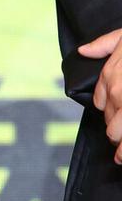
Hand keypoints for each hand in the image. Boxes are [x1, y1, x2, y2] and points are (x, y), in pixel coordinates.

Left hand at [78, 27, 121, 163]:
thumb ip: (102, 45)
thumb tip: (82, 51)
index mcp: (110, 76)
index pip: (101, 103)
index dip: (108, 112)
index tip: (114, 116)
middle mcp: (118, 94)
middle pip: (111, 124)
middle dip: (116, 132)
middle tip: (120, 136)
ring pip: (119, 135)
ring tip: (121, 155)